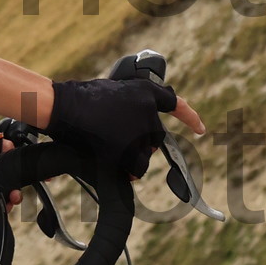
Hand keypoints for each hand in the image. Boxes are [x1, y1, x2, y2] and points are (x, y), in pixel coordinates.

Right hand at [45, 75, 190, 176]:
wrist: (64, 106)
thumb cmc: (80, 99)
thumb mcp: (112, 92)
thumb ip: (129, 109)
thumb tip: (131, 136)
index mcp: (145, 92)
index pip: (175, 104)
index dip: (189, 118)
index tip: (201, 130)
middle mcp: (148, 110)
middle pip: (156, 138)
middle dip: (142, 145)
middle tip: (118, 141)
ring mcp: (139, 131)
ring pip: (145, 156)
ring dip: (132, 159)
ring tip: (109, 151)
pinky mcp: (127, 150)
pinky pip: (136, 169)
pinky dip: (128, 172)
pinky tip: (116, 168)